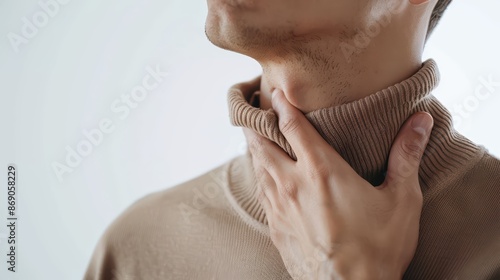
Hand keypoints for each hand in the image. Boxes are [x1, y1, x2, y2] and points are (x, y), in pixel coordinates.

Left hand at [243, 89, 433, 279]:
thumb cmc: (378, 248)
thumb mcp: (401, 199)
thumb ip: (406, 155)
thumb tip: (420, 121)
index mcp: (322, 171)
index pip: (293, 126)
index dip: (283, 104)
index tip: (277, 91)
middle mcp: (292, 184)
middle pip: (262, 143)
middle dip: (257, 123)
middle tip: (256, 109)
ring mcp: (279, 207)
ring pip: (257, 166)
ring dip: (255, 148)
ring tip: (256, 136)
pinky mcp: (275, 227)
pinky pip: (261, 192)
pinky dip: (260, 176)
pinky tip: (265, 175)